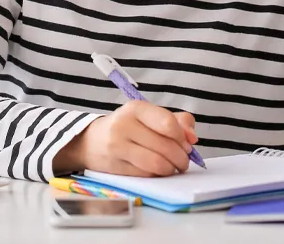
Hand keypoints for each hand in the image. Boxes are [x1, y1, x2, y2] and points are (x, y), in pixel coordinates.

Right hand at [53, 101, 198, 176]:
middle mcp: (124, 125)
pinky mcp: (116, 168)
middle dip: (181, 157)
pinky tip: (159, 171)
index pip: (167, 123)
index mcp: (136, 108)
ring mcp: (118, 147)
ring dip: (171, 169)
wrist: (92, 141)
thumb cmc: (128, 126)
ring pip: (156, 164)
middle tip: (184, 160)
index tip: (187, 144)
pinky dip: (158, 176)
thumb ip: (176, 121)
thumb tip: (192, 137)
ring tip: (174, 167)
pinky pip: (146, 175)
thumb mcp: (149, 115)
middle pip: (164, 146)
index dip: (182, 137)